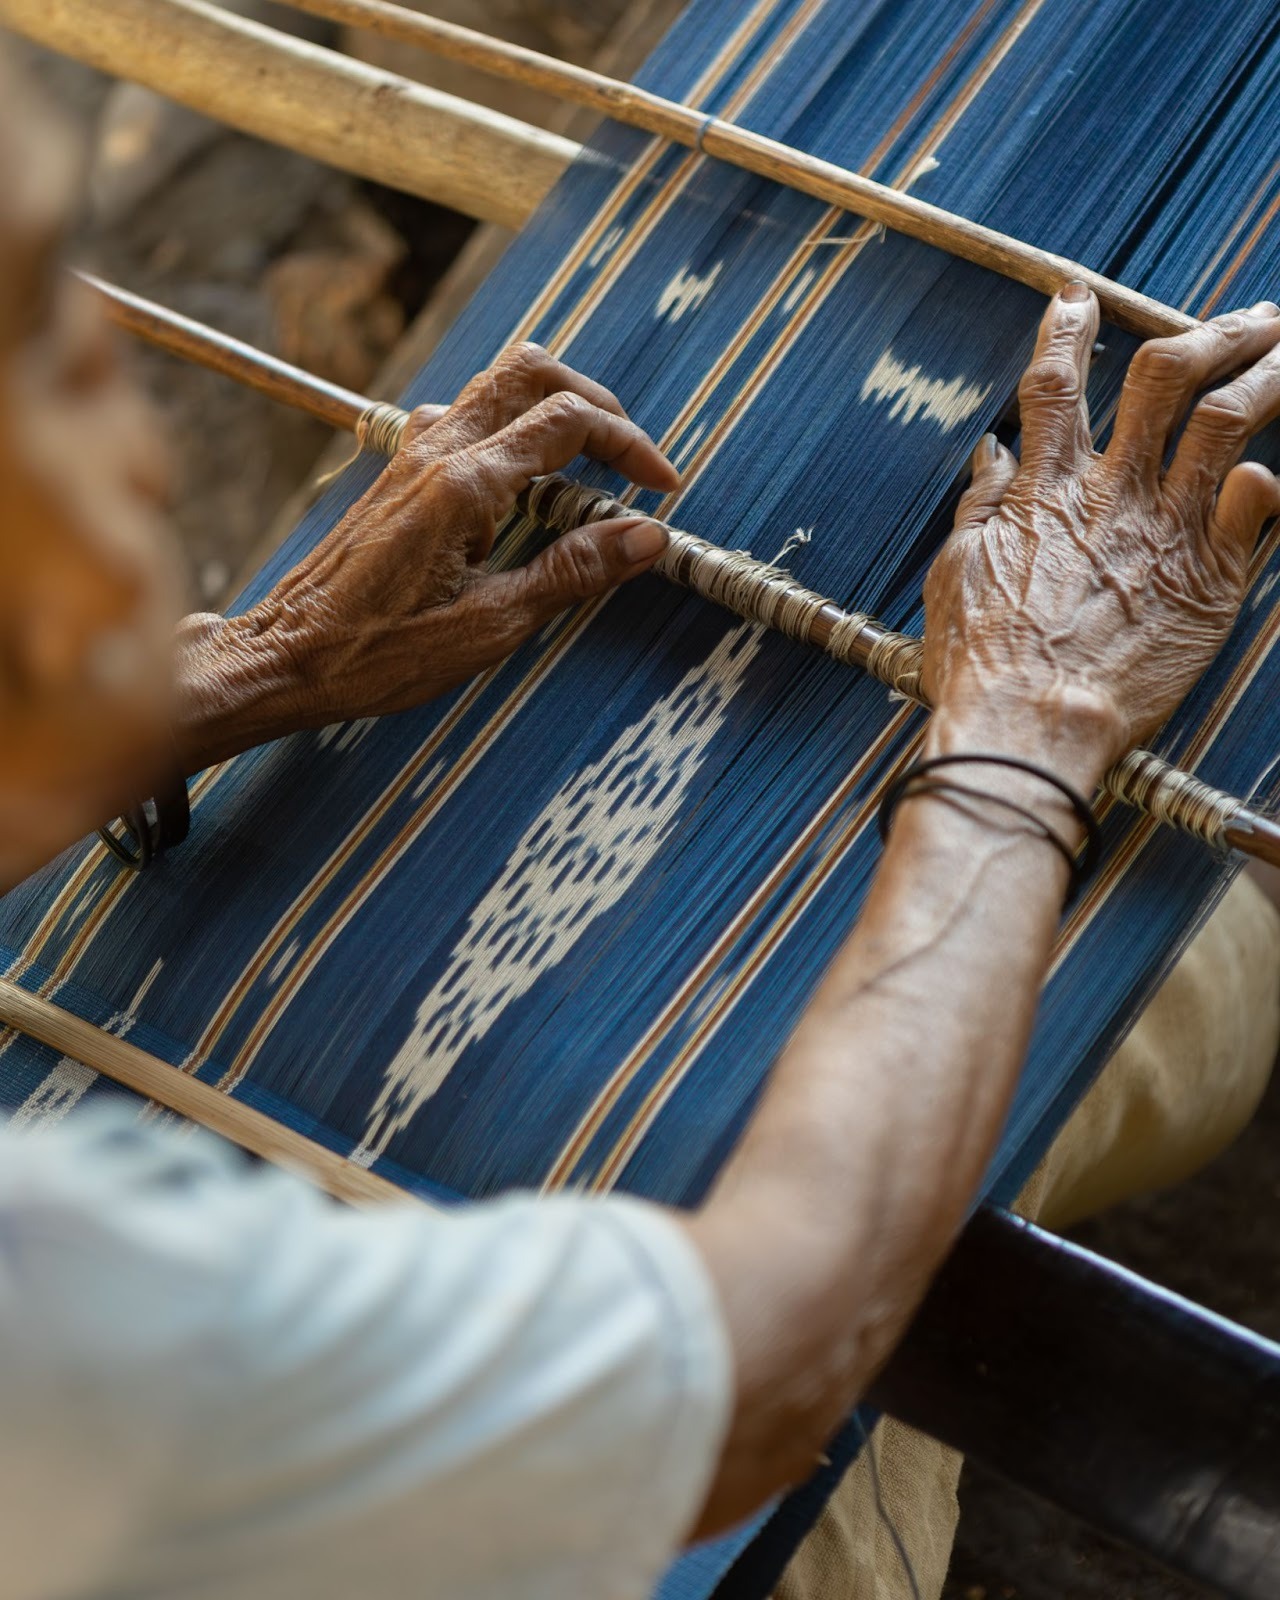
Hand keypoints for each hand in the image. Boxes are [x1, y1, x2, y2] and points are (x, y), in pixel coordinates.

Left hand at [174, 343, 677, 771]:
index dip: (630, 445)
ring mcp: (412, 455)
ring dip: (552, 410)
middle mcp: (436, 452)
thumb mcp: (489, 626)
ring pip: (495, 386)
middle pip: (531, 370)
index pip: (567, 421)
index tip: (661, 487)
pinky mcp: (399, 473)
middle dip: (595, 402)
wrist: (285, 657)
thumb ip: (570, 572)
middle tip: (631, 457)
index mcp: (463, 485)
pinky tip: (523, 488)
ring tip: (588, 469)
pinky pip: (465, 419)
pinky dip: (511, 431)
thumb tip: (643, 538)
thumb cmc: (376, 654)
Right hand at [923, 287, 1279, 783]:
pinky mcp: (1208, 581)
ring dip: (1267, 371)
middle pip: (1167, 375)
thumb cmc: (982, 665)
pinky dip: (1266, 480)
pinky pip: (1257, 505)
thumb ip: (982, 505)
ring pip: (1229, 420)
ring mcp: (1164, 531)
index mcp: (1042, 490)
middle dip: (1212, 332)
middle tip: (1248, 318)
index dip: (1068, 328)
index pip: (1056, 382)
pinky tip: (1267, 472)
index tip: (1078, 296)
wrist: (1029, 726)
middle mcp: (1110, 494)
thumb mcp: (955, 574)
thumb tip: (994, 454)